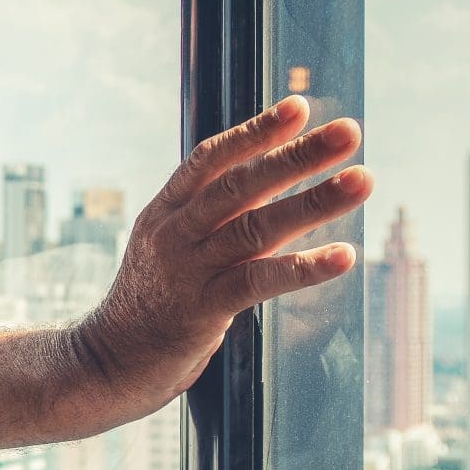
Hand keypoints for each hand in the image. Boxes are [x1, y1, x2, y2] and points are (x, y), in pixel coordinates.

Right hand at [72, 95, 370, 423]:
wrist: (107, 362)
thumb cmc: (151, 303)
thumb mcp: (171, 247)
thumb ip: (213, 216)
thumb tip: (273, 182)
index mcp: (165, 213)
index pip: (210, 160)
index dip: (255, 132)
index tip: (299, 107)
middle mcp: (174, 234)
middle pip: (241, 185)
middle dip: (298, 155)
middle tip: (350, 132)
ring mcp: (186, 271)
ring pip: (255, 227)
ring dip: (314, 201)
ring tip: (362, 180)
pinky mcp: (201, 311)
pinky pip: (258, 281)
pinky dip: (303, 268)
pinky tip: (343, 256)